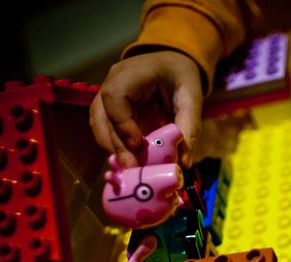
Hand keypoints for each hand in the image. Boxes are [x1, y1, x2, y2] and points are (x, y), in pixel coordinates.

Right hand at [90, 50, 202, 166]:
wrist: (173, 64)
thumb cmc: (182, 78)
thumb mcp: (192, 99)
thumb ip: (190, 128)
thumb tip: (184, 163)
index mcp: (134, 72)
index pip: (115, 95)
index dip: (121, 122)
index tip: (136, 144)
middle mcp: (113, 81)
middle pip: (102, 114)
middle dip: (116, 144)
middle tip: (132, 168)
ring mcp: (107, 94)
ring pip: (98, 123)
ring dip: (112, 147)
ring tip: (130, 168)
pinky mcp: (109, 108)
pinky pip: (104, 128)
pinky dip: (114, 145)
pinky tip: (128, 160)